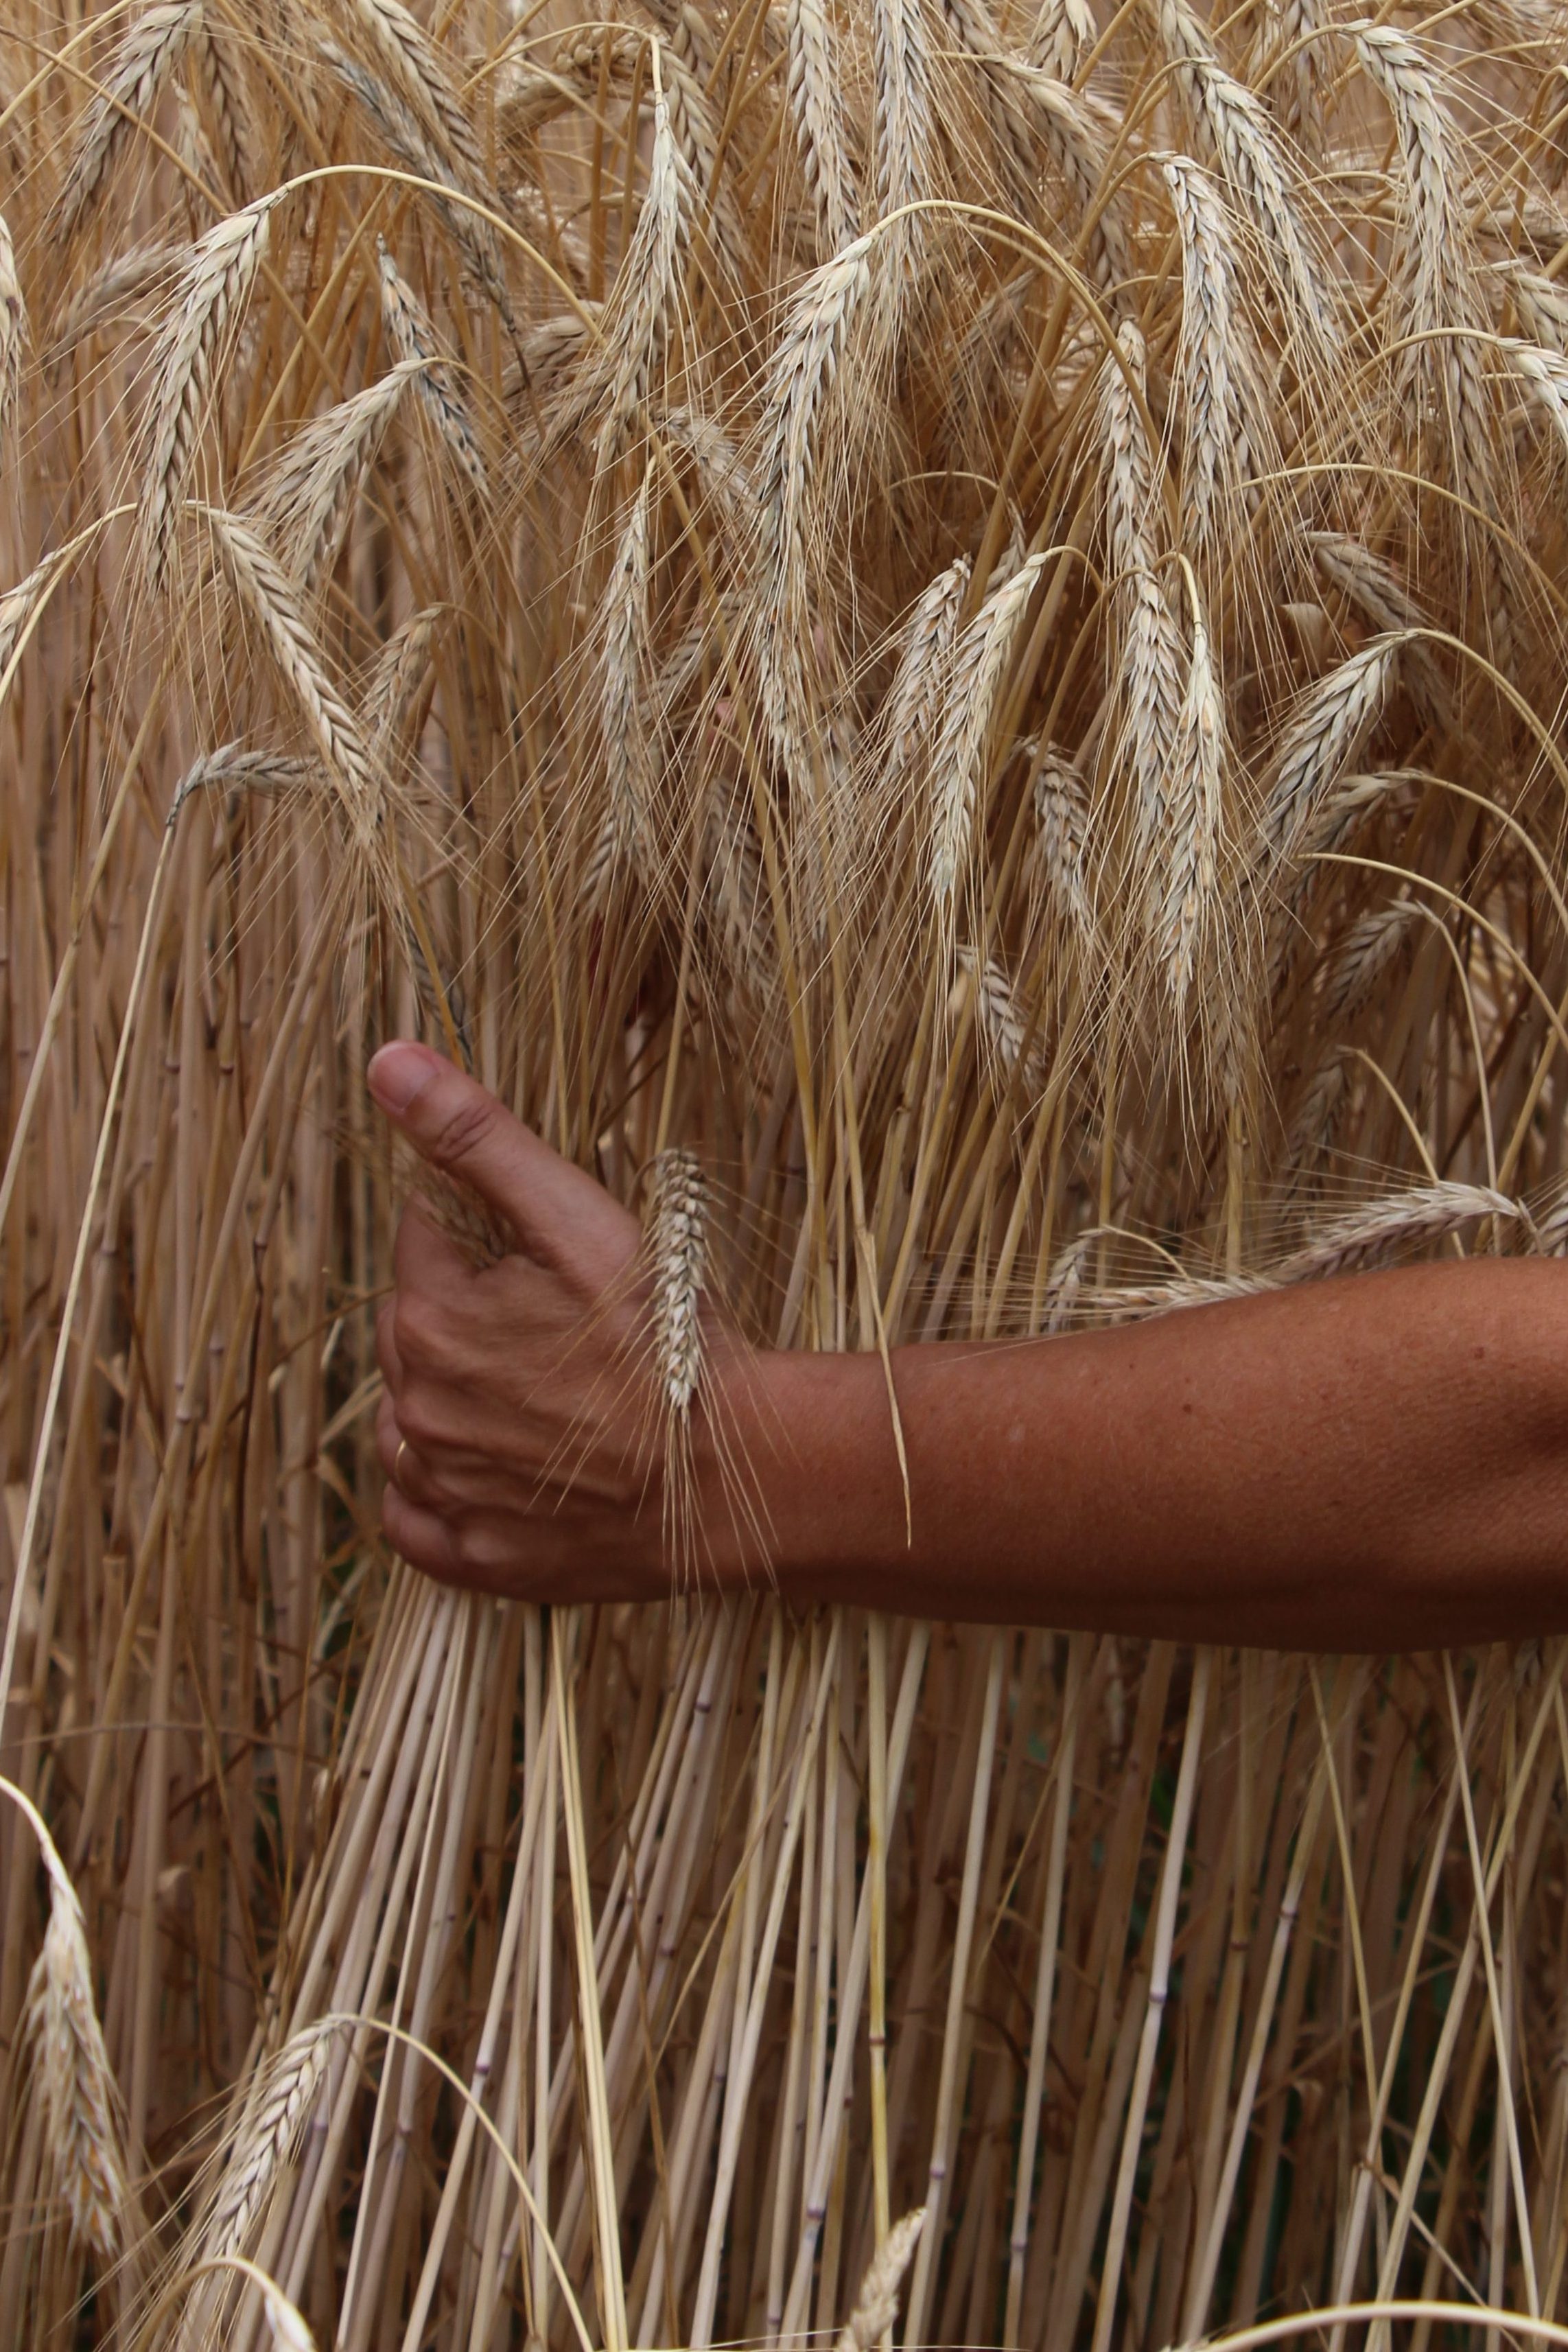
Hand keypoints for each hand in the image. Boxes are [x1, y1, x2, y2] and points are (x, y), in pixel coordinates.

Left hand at [369, 1041, 733, 1600]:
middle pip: (417, 1334)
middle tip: (567, 1329)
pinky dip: (444, 1494)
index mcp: (430, 1321)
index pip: (422, 1244)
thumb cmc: (670, 1343)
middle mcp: (418, 1413)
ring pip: (414, 1425)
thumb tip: (387, 1060)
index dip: (486, 1242)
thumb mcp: (580, 1221)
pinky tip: (504, 1470)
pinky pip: (419, 1521)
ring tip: (549, 1397)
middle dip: (472, 1319)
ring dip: (455, 1402)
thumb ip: (477, 1139)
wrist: (741, 1477)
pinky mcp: (480, 1561)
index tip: (551, 1262)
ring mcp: (447, 1494)